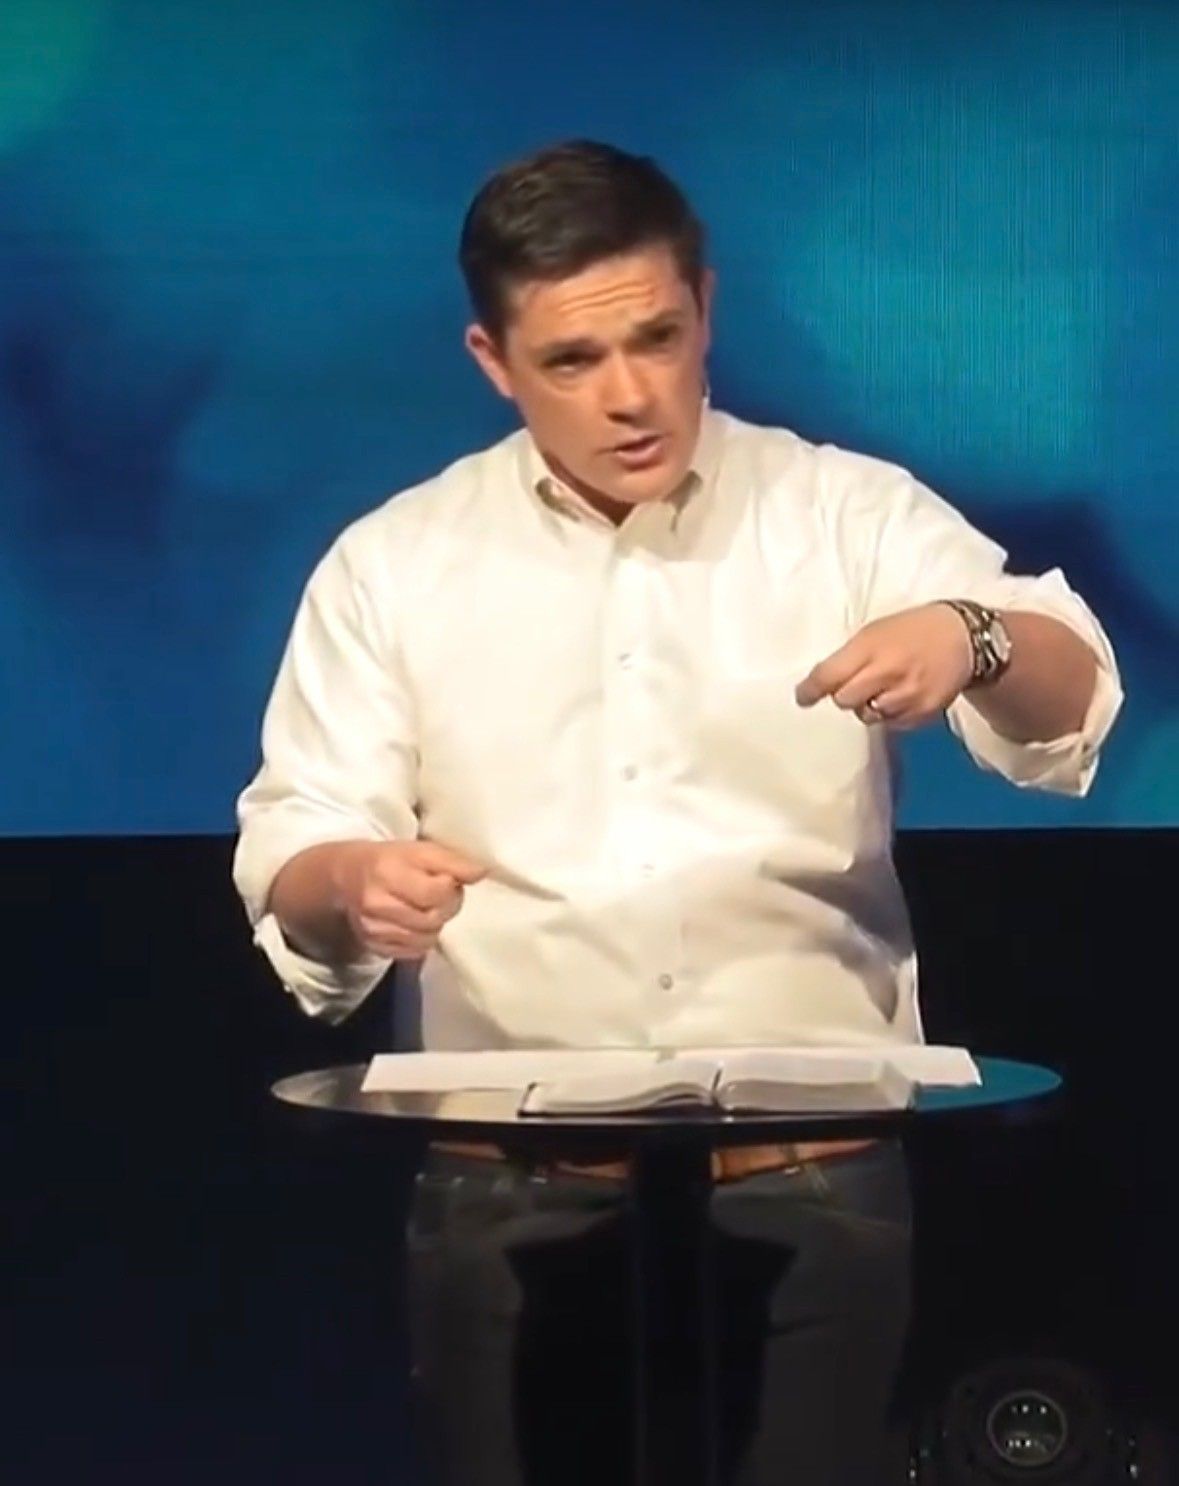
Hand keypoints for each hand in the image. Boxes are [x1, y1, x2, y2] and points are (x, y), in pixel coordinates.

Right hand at [334, 839, 487, 958]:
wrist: (347, 876)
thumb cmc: (390, 859)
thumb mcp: (419, 850)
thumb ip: (452, 860)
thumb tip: (481, 873)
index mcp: (387, 872)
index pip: (436, 892)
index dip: (451, 887)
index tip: (447, 879)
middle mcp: (377, 905)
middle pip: (432, 918)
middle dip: (446, 906)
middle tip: (442, 894)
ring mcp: (373, 930)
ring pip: (426, 939)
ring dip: (435, 924)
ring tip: (428, 907)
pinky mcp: (374, 947)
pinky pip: (414, 952)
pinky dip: (422, 939)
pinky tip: (416, 923)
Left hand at [795, 603, 973, 728]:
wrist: (963, 637)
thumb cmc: (912, 630)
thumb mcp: (875, 631)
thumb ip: (849, 657)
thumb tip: (821, 684)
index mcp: (871, 646)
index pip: (829, 676)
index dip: (810, 690)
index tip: (802, 697)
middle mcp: (887, 673)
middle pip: (844, 701)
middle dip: (844, 695)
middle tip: (858, 683)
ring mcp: (906, 696)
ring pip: (867, 716)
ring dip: (869, 705)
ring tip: (886, 687)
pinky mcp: (922, 713)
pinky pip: (892, 724)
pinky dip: (891, 714)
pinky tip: (903, 695)